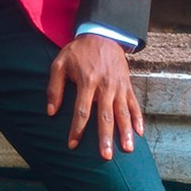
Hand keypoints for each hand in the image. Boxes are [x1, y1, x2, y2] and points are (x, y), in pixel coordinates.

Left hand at [46, 34, 142, 159]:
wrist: (103, 34)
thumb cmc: (78, 51)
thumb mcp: (60, 63)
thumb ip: (54, 87)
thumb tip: (51, 112)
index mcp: (87, 81)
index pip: (82, 111)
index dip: (77, 129)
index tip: (72, 145)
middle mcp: (105, 86)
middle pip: (106, 115)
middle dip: (105, 137)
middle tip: (106, 156)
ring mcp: (119, 86)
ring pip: (123, 112)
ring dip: (125, 132)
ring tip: (127, 149)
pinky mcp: (127, 85)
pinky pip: (134, 104)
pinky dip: (138, 118)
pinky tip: (139, 133)